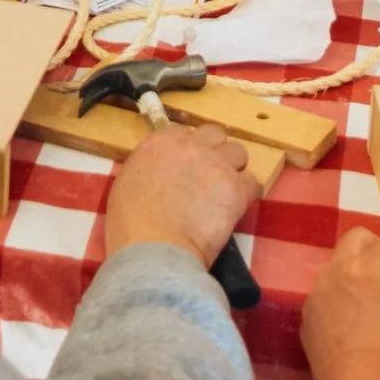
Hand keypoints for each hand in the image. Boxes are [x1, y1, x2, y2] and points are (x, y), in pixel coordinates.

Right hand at [103, 122, 260, 267]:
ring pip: (239, 153)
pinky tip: (234, 209)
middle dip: (215, 151)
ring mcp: (216, 165)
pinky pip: (251, 182)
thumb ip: (148, 167)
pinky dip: (245, 194)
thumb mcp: (127, 182)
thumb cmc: (131, 224)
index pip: (184, 131)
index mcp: (161, 143)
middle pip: (216, 134)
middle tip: (210, 175)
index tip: (187, 165)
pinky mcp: (236, 188)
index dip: (189, 148)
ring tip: (225, 192)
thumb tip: (160, 173)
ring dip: (233, 169)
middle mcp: (191, 146)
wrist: (153, 247)